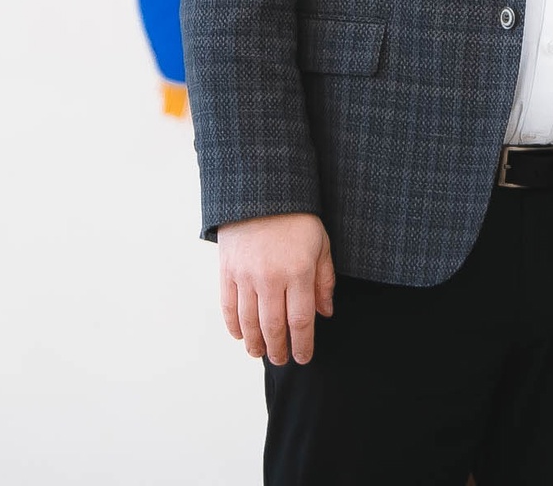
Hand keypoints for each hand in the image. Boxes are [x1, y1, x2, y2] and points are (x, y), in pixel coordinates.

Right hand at [216, 212, 335, 366]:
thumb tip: (325, 313)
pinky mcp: (227, 271)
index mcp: (298, 272)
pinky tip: (240, 335)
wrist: (261, 192)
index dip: (302, 344)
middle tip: (282, 360)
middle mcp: (270, 278)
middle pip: (273, 327)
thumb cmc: (297, 218)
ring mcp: (245, 276)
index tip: (304, 357)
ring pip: (249, 322)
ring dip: (255, 343)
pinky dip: (233, 325)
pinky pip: (228, 306)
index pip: (301, 321)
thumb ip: (324, 281)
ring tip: (261, 353)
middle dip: (279, 349)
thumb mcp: (321, 244)